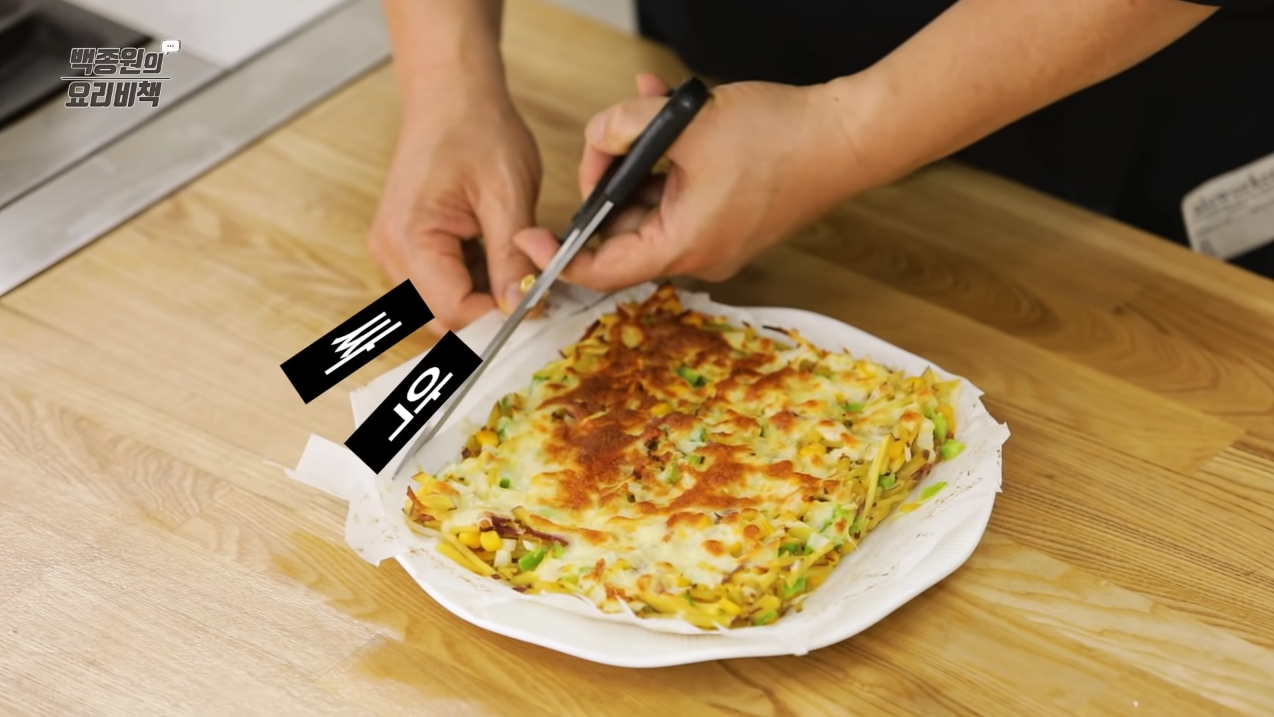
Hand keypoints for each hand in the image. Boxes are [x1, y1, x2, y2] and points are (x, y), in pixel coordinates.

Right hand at [367, 82, 541, 334]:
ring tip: (514, 263)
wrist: (450, 93)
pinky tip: (496, 254)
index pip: (453, 312)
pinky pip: (441, 285)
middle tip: (534, 291)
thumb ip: (512, 258)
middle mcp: (391, 252)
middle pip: (443, 318)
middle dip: (490, 314)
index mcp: (410, 238)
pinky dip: (474, 282)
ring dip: (483, 298)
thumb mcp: (507, 194)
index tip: (537, 304)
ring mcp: (395, 251)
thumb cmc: (475, 128)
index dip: (498, 318)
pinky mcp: (407, 247)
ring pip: (443, 306)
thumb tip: (521, 307)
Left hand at [511, 73, 878, 291]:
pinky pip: (681, 196)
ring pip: (653, 206)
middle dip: (609, 181)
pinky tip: (664, 118)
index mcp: (684, 247)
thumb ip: (624, 128)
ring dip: (639, 163)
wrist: (849, 137)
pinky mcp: (731, 221)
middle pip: (625, 230)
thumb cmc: (781, 137)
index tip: (530, 237)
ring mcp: (718, 241)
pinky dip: (667, 164)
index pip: (602, 269)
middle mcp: (699, 256)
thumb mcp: (685, 123)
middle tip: (608, 138)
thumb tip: (597, 137)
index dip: (559, 255)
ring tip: (641, 111)